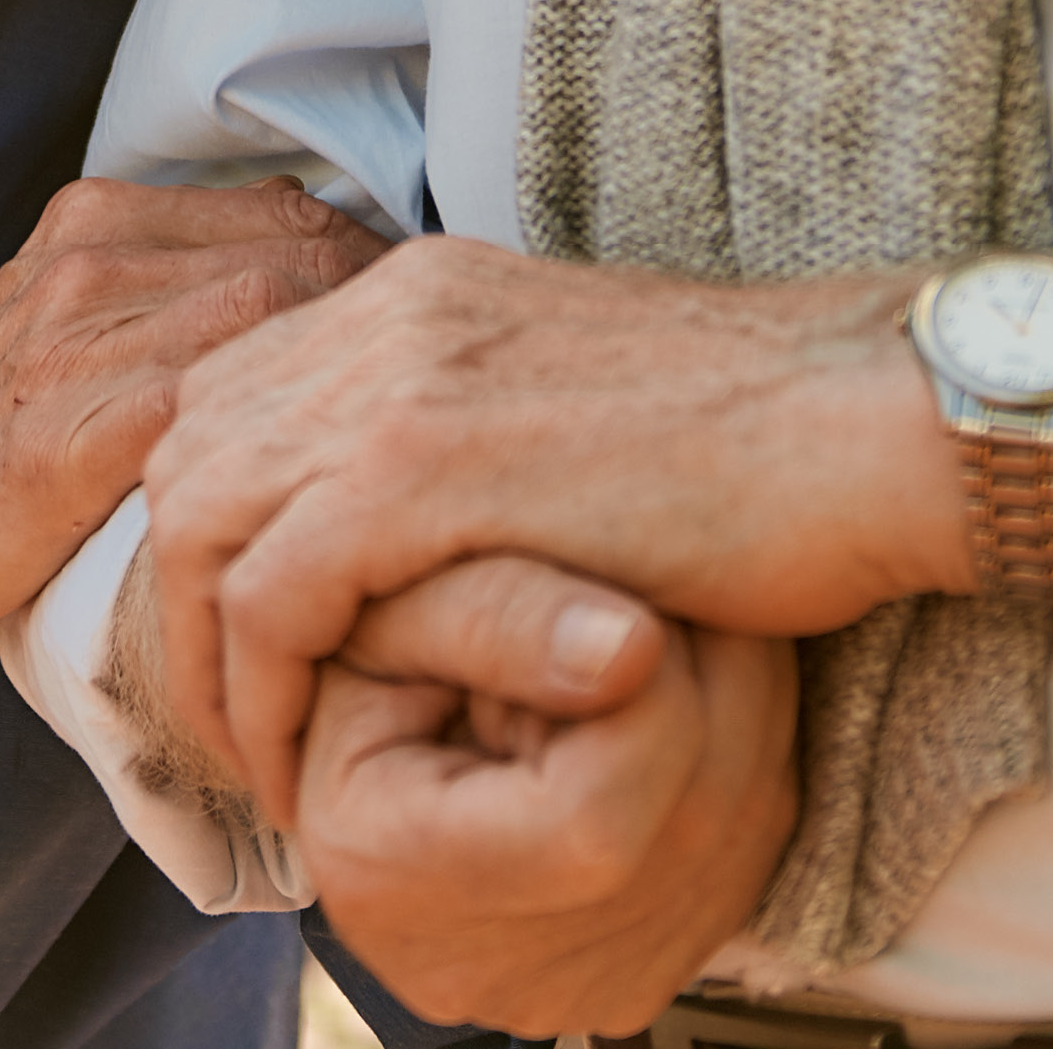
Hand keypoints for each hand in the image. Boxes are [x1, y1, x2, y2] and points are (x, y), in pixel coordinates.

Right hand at [0, 179, 383, 636]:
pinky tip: (319, 483)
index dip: (375, 270)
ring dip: (350, 376)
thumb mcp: (72, 319)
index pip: (294, 211)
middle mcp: (93, 256)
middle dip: (386, 321)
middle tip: (429, 396)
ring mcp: (80, 339)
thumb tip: (318, 292)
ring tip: (395, 440)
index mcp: (99, 218)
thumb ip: (176, 286)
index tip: (413, 340)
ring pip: (272, 313)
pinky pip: (213, 408)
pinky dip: (282, 436)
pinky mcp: (72, 434)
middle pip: (303, 252)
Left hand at [144, 236, 958, 823]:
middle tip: (236, 719)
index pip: (234, 397)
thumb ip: (480, 435)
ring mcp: (395, 381)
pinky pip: (272, 593)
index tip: (254, 647)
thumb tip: (425, 524)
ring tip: (263, 760)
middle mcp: (385, 313)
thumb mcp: (572, 408)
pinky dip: (263, 689)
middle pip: (189, 453)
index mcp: (417, 290)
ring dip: (208, 659)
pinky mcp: (423, 468)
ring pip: (200, 524)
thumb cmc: (762, 440)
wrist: (868, 418)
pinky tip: (304, 762)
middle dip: (184, 599)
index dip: (217, 530)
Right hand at [299, 590, 798, 1035]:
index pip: (592, 819)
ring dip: (733, 696)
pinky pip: (755, 842)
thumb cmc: (367, 667)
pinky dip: (739, 747)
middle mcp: (499, 974)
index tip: (612, 608)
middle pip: (692, 816)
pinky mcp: (649, 973)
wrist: (382, 753)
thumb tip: (637, 646)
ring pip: (746, 823)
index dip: (639, 687)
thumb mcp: (386, 610)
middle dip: (698, 673)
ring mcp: (583, 988)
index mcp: (394, 884)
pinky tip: (668, 698)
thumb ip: (497, 612)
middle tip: (636, 598)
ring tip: (646, 638)